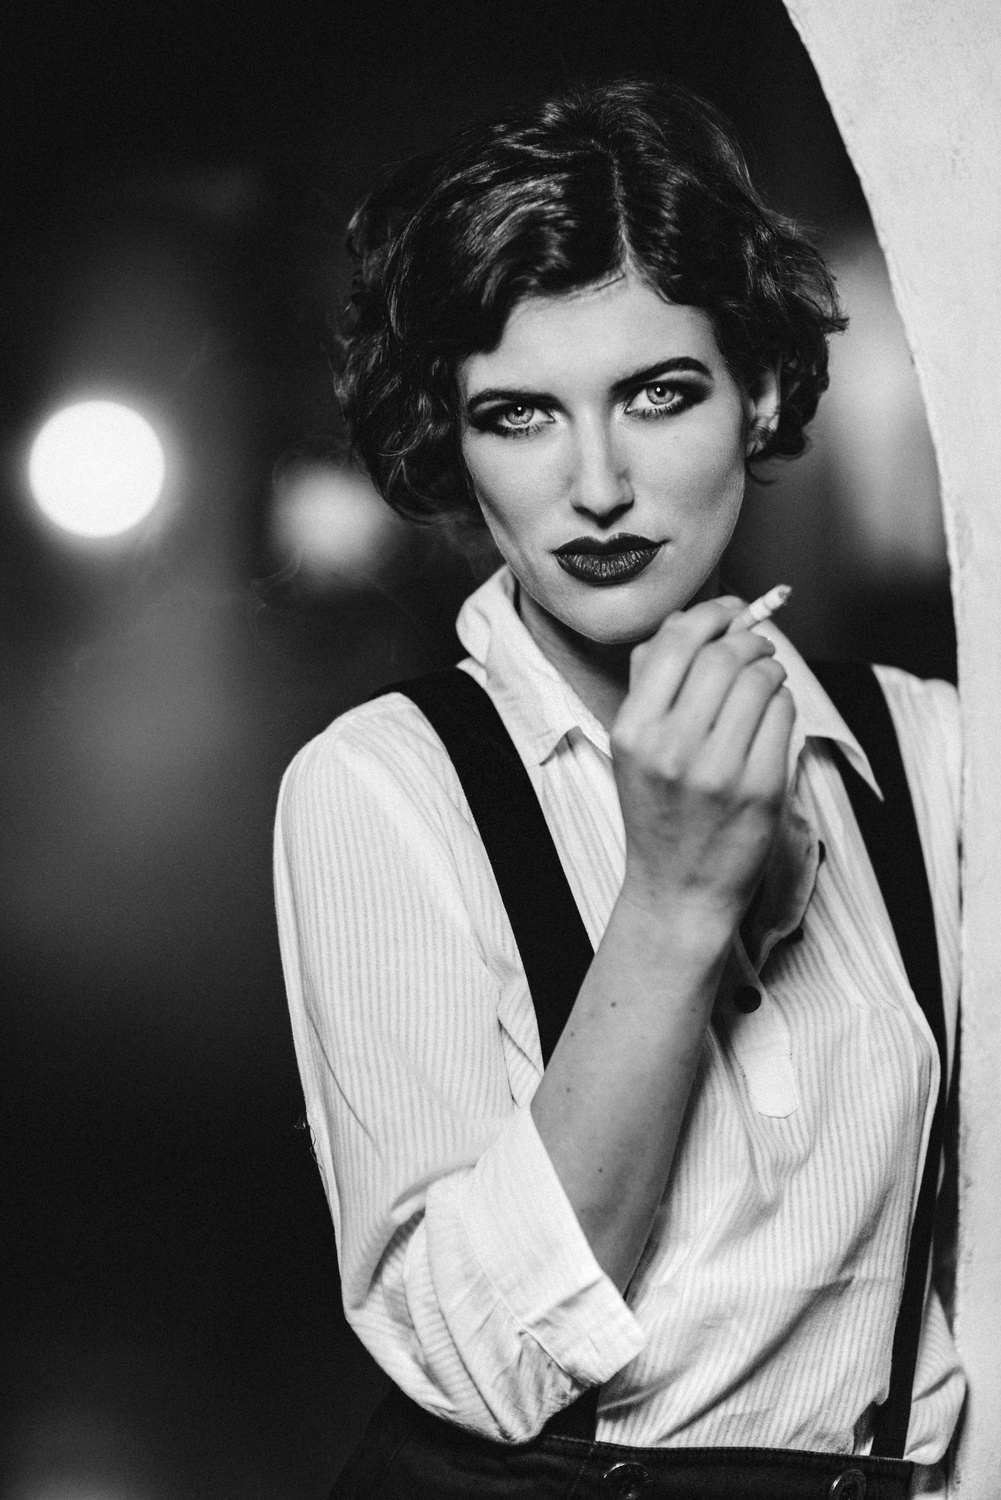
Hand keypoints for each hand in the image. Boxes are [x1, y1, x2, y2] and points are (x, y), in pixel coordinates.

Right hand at [611, 596, 794, 931]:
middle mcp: (672, 747)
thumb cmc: (658, 811)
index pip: (677, 641)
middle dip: (750, 639)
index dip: (711, 614)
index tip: (729, 611)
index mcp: (633, 730)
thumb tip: (686, 620)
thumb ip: (651, 681)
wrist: (677, 890)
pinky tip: (771, 717)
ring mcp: (719, 770)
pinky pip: (784, 714)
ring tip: (765, 682)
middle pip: (724, 655)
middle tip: (757, 646)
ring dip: (770, 669)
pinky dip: (783, 704)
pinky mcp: (761, 788)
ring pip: (761, 679)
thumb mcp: (633, 747)